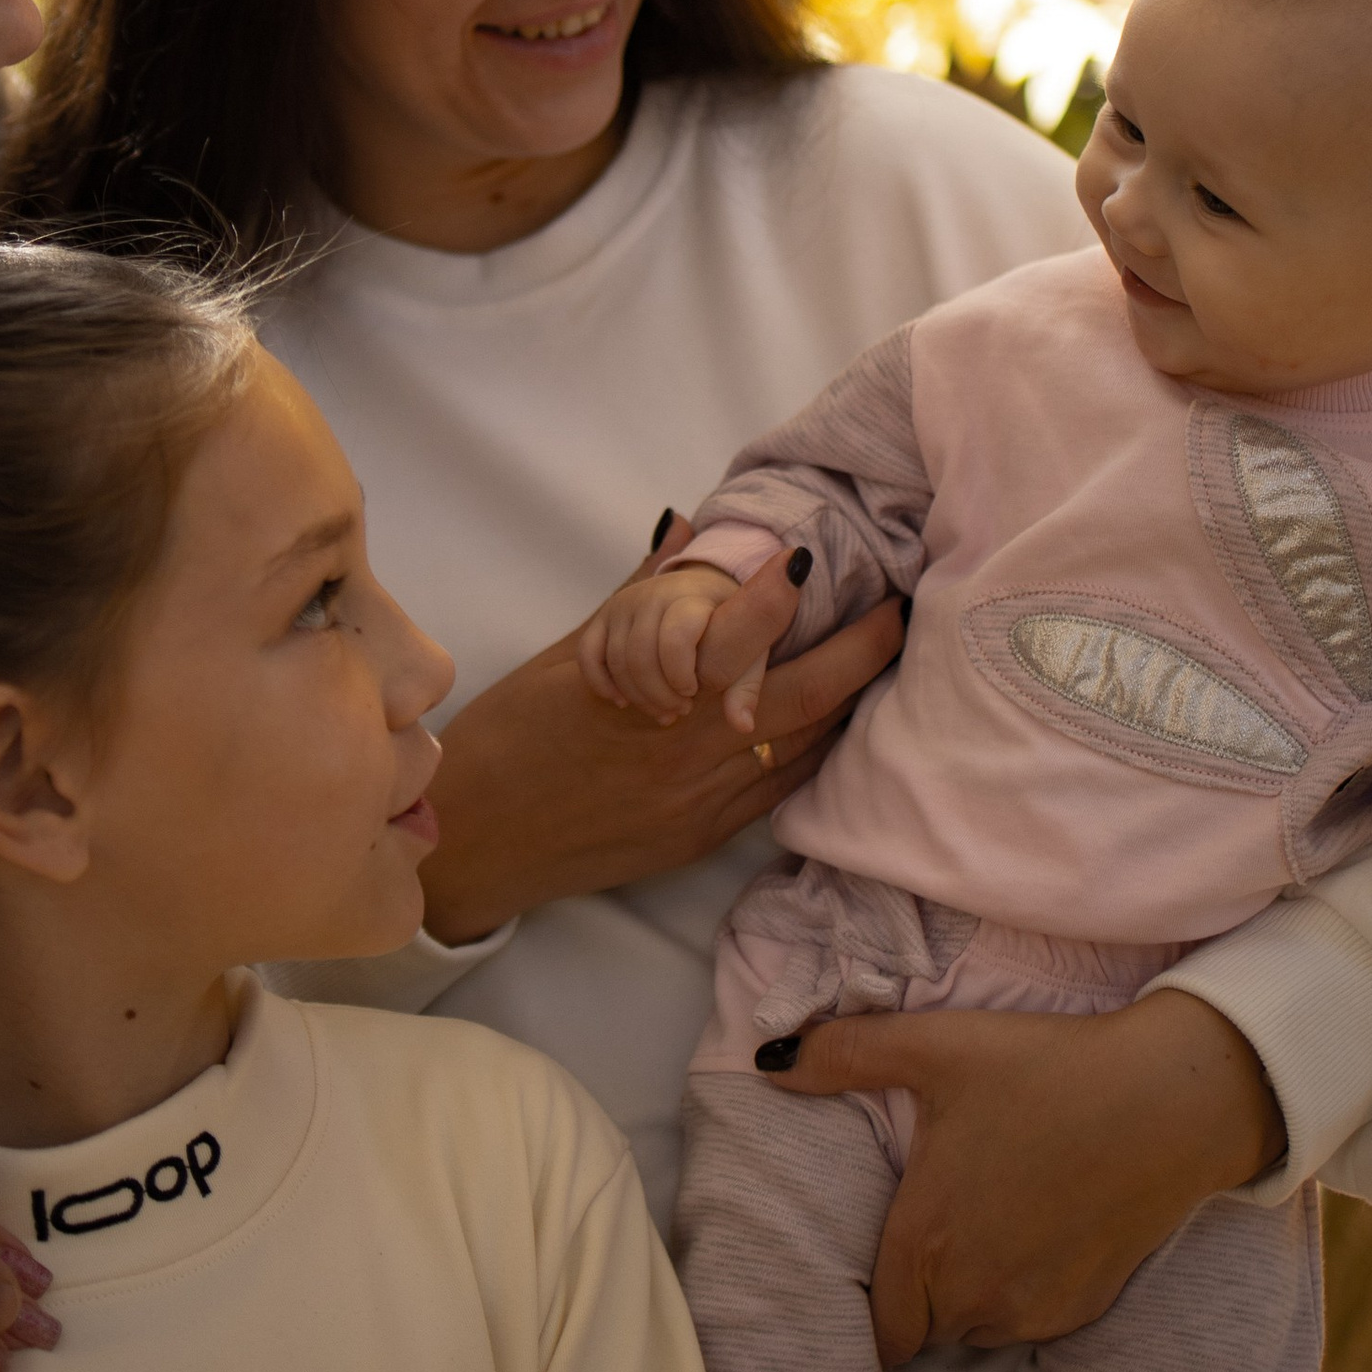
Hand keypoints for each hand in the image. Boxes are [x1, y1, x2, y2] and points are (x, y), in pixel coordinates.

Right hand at [419, 546, 900, 940]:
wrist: (477, 842)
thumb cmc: (510, 738)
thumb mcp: (565, 655)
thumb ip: (636, 596)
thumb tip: (684, 528)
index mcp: (648, 696)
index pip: (735, 639)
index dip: (781, 596)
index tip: (816, 556)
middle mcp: (686, 752)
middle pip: (802, 700)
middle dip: (858, 651)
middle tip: (895, 608)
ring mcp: (702, 802)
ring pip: (803, 748)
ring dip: (847, 700)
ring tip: (880, 656)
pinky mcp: (704, 839)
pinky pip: (780, 789)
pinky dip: (813, 749)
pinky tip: (831, 720)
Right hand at [579, 559, 741, 719]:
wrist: (703, 590)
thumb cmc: (727, 628)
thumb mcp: (746, 651)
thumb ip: (745, 687)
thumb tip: (743, 726)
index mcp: (690, 597)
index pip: (675, 637)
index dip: (681, 675)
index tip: (694, 692)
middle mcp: (651, 594)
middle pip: (640, 656)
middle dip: (659, 695)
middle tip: (680, 710)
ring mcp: (623, 604)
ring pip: (616, 661)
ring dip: (637, 696)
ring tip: (663, 711)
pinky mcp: (604, 616)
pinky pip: (588, 655)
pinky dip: (601, 684)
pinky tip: (622, 701)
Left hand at [760, 989, 1284, 1359]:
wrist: (1170, 1101)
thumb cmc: (1046, 1071)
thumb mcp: (937, 1047)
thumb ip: (845, 1055)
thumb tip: (768, 1064)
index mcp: (925, 1244)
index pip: (877, 1334)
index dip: (868, 1316)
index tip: (870, 1281)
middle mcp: (974, 1297)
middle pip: (923, 1332)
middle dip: (917, 1297)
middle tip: (930, 1233)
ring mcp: (1033, 1311)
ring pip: (976, 1332)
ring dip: (968, 1300)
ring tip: (980, 1230)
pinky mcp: (1084, 1311)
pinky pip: (1030, 1327)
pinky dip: (1021, 1297)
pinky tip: (1033, 1236)